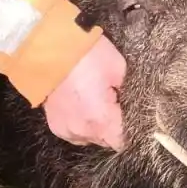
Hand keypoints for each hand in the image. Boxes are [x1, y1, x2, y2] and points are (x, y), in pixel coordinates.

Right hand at [43, 35, 126, 150]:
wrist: (50, 46)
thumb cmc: (87, 55)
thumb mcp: (119, 70)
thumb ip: (129, 94)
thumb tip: (135, 105)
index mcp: (102, 121)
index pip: (124, 142)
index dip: (132, 130)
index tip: (134, 117)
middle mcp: (83, 132)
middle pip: (108, 141)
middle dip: (114, 125)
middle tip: (114, 102)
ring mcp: (66, 130)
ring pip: (91, 137)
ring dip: (96, 125)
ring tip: (96, 101)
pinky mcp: (55, 125)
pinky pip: (75, 132)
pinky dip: (81, 122)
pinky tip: (82, 105)